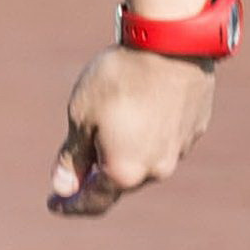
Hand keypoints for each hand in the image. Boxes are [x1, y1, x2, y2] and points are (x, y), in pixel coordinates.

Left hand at [50, 44, 214, 214]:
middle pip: (121, 182)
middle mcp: (156, 170)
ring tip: (109, 131)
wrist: (171, 44)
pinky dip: (148, 134)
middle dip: (98, 178)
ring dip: (126, 154)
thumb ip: (73, 157)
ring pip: (146, 161)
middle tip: (77, 169)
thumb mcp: (82, 115)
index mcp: (124, 172)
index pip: (94, 202)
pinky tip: (140, 112)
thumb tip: (63, 188)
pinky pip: (165, 140)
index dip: (71, 205)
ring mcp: (179, 150)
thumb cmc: (118, 78)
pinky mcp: (194, 128)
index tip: (54, 203)